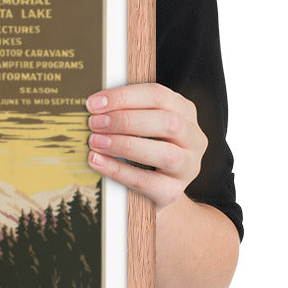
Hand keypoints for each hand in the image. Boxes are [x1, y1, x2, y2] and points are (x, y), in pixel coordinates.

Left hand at [85, 83, 206, 210]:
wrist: (155, 190)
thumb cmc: (145, 148)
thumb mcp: (142, 126)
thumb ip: (126, 112)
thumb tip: (94, 105)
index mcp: (185, 112)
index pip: (159, 96)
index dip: (124, 97)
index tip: (94, 103)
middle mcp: (193, 138)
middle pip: (167, 122)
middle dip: (125, 120)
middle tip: (94, 123)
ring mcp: (187, 167)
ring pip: (164, 153)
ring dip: (124, 145)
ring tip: (95, 141)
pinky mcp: (172, 191)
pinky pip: (146, 181)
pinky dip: (118, 170)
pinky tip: (97, 161)